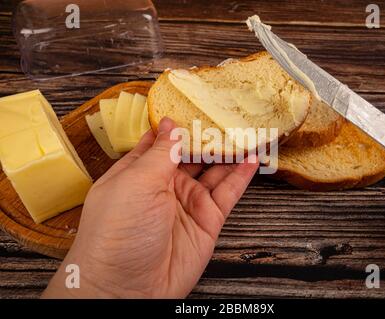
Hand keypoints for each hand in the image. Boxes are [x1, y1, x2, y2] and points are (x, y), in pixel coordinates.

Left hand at [42, 117, 258, 297]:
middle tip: (229, 113)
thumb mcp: (135, 183)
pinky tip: (253, 158)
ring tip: (248, 130)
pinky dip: (241, 175)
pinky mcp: (207, 220)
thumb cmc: (118, 232)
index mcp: (139, 172)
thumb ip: (159, 153)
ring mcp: (188, 202)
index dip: (177, 123)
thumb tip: (170, 124)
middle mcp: (164, 185)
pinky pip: (227, 192)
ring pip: (213, 170)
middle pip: (192, 153)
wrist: (128, 288)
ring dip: (230, 151)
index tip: (194, 102)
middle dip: (208, 135)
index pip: (161, 141)